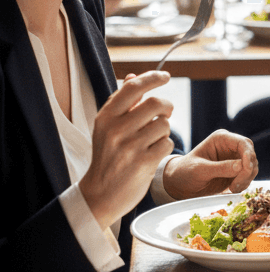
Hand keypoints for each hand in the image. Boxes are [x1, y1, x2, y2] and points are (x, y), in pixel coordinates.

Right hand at [79, 72, 174, 229]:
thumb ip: (122, 102)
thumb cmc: (107, 157)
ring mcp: (129, 147)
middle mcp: (116, 130)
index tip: (165, 76)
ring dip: (164, 130)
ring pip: (164, 124)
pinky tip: (153, 153)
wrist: (100, 195)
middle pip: (156, 103)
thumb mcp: (107, 128)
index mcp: (105, 117)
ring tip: (152, 139)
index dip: (153, 77)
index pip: (133, 86)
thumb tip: (133, 75)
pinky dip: (164, 146)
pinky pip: (167, 143)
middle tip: (165, 113)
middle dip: (166, 106)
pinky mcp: (143, 163)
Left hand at [163, 130, 257, 199]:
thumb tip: (242, 166)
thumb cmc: (185, 172)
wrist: (179, 185)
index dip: (249, 155)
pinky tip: (232, 190)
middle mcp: (231, 147)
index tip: (246, 169)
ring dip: (246, 179)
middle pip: (251, 155)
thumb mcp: (199, 170)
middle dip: (248, 170)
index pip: (243, 143)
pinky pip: (248, 176)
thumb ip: (220, 168)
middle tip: (236, 185)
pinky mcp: (236, 172)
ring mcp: (234, 159)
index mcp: (222, 139)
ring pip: (252, 167)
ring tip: (233, 189)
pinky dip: (244, 184)